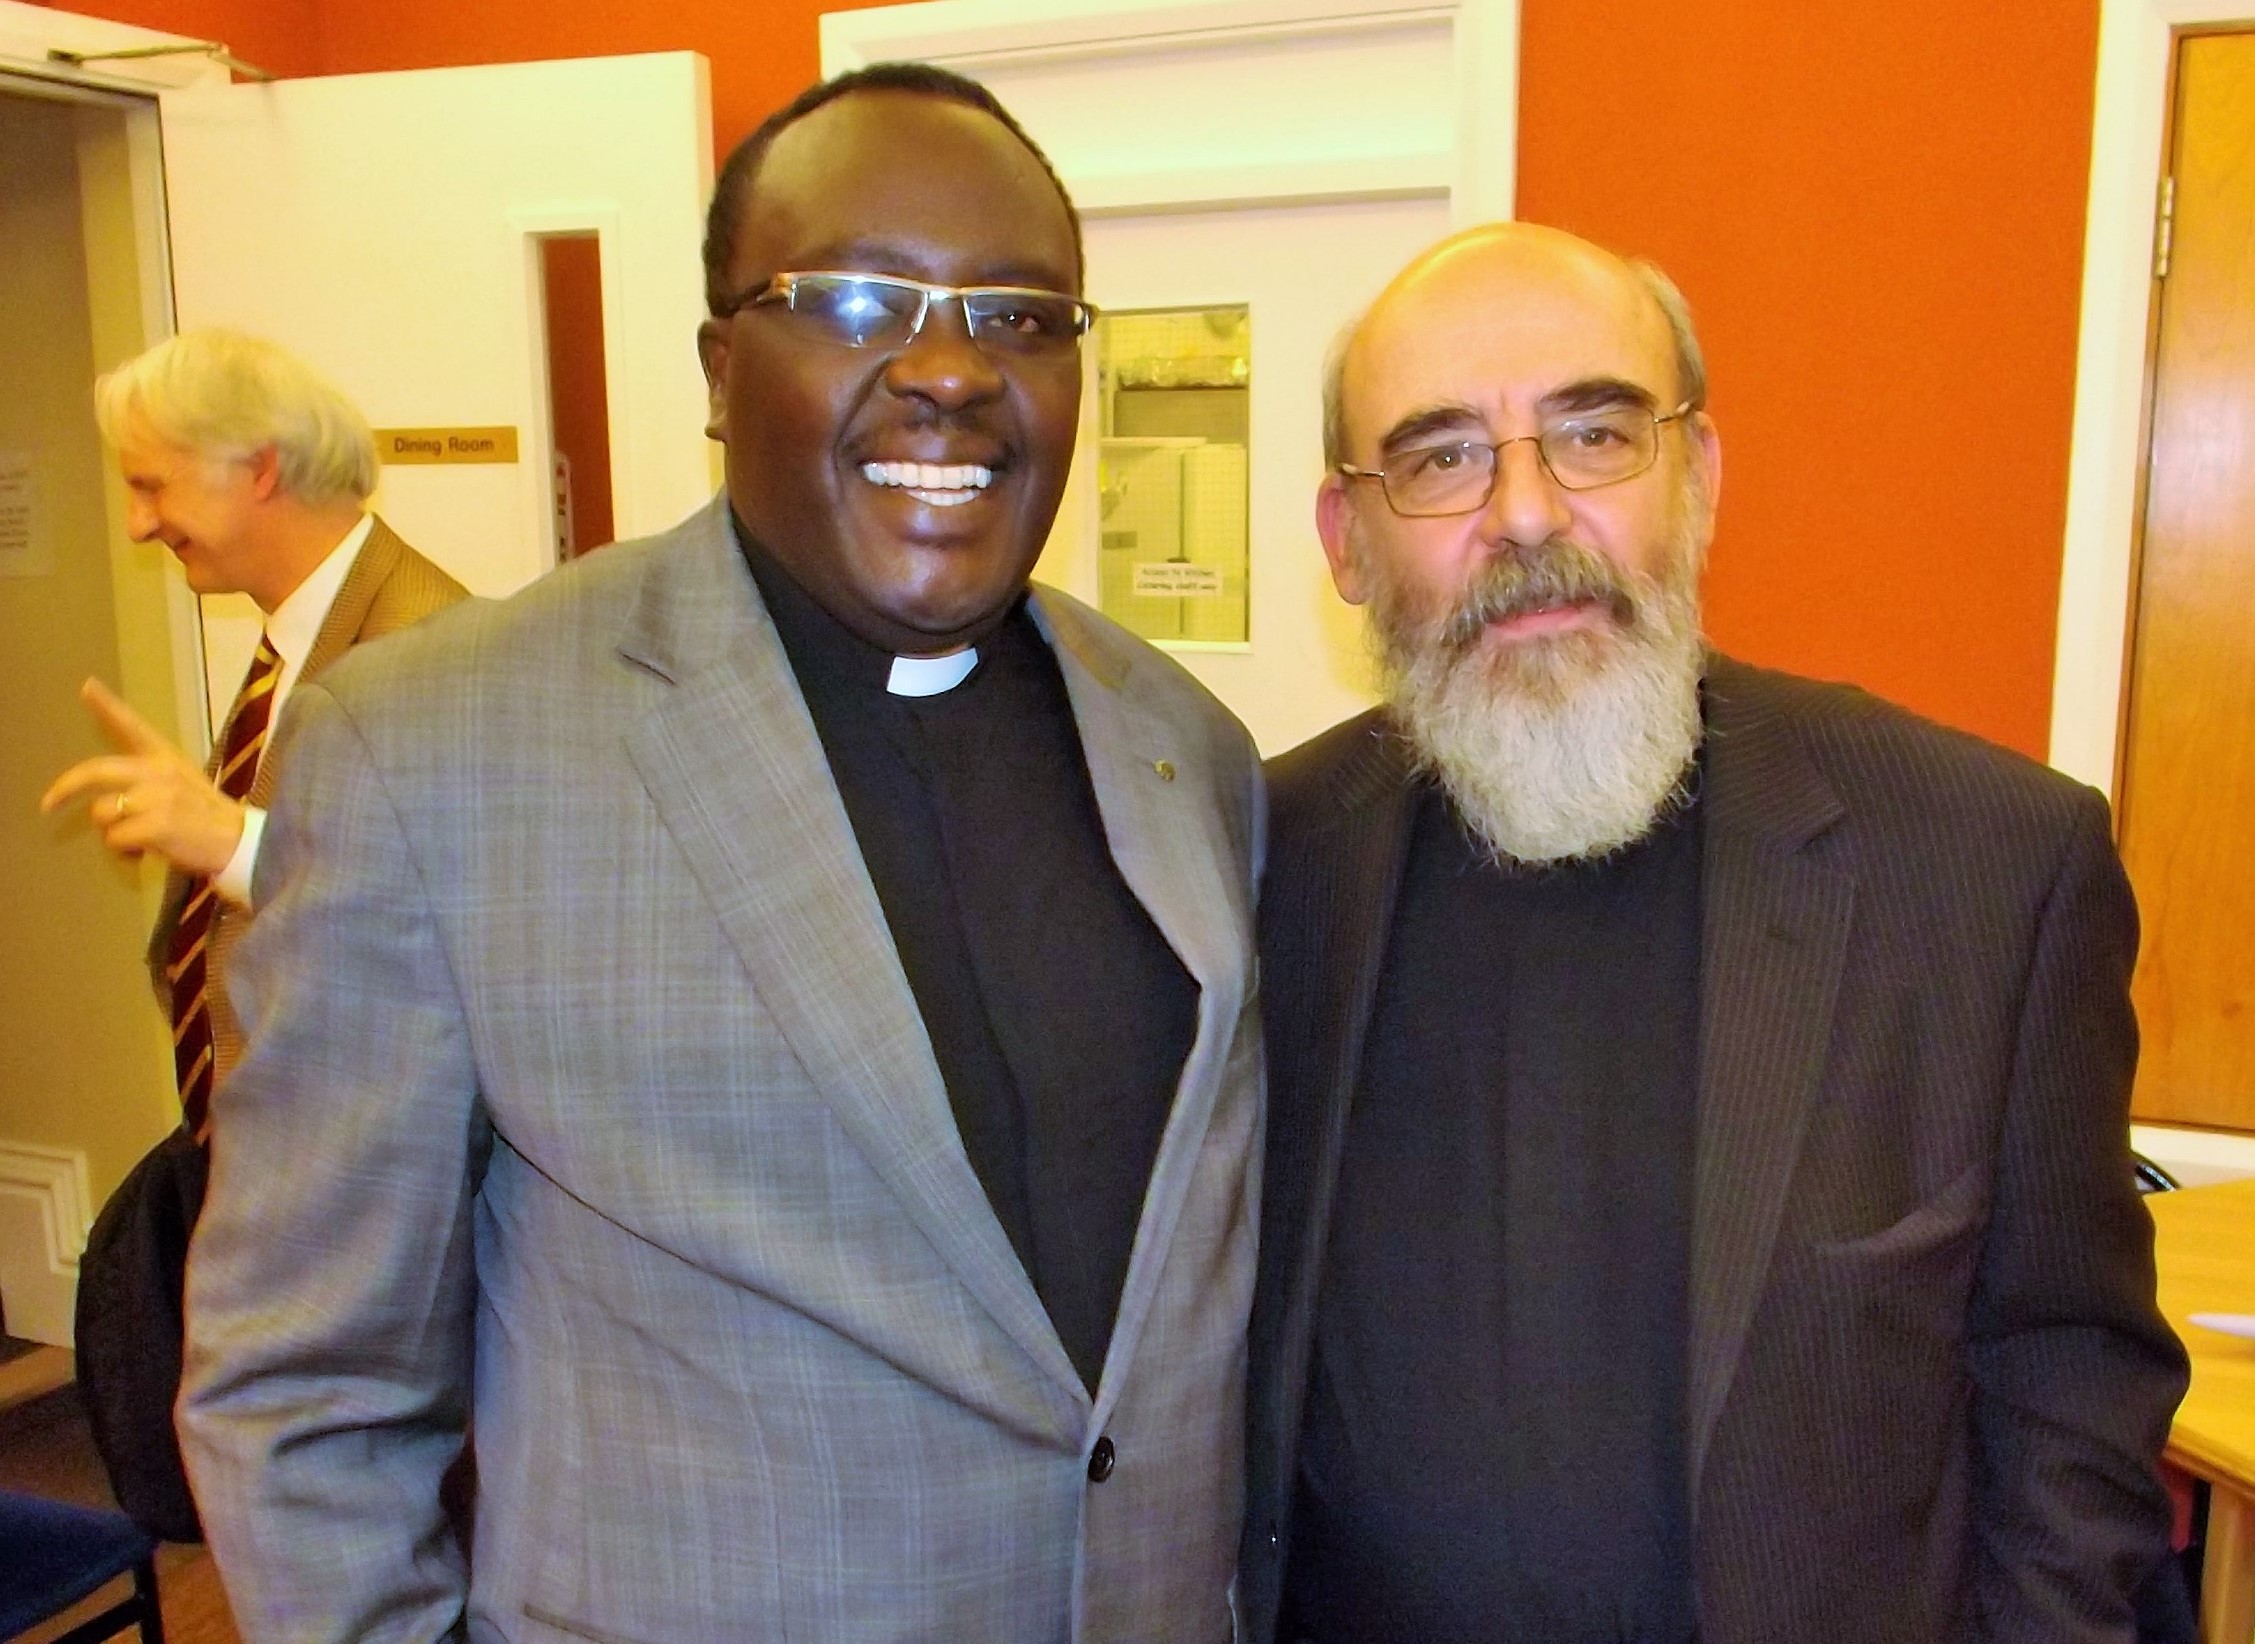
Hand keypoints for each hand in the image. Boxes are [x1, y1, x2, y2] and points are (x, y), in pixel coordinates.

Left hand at [40, 677, 246, 875]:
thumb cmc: (207, 818)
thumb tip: (107, 797)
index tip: (87, 685)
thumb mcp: (182, 784)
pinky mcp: (157, 824)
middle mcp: (160, 772)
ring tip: (135, 840)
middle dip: (66, 788)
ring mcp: (158, 797)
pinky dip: (124, 853)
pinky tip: (144, 853)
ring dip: (111, 832)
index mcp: (166, 758)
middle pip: (97, 771)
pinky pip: (115, 839)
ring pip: (102, 812)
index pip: (133, 727)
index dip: (108, 705)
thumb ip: (147, 779)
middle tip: (49, 804)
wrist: (241, 843)